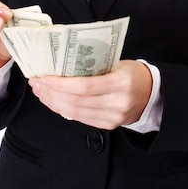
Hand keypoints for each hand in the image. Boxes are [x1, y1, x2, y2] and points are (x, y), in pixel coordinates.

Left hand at [29, 60, 152, 129]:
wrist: (151, 93)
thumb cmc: (131, 73)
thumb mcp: (117, 63)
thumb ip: (94, 65)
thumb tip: (63, 64)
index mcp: (121, 82)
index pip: (85, 86)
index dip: (61, 84)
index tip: (44, 77)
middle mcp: (117, 102)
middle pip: (77, 101)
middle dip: (52, 93)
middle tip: (36, 83)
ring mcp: (113, 117)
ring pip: (76, 112)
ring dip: (54, 103)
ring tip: (41, 92)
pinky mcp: (108, 126)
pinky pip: (81, 119)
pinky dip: (64, 110)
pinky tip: (54, 102)